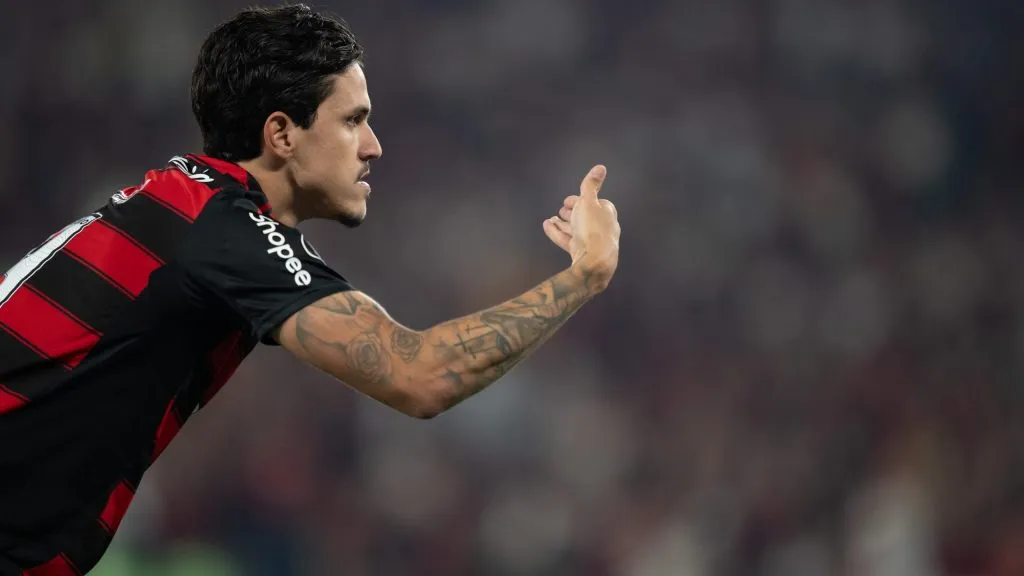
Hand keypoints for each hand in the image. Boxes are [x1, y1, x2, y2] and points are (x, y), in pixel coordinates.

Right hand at [543, 165, 619, 289]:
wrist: (594, 262)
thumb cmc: (593, 229)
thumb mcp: (589, 201)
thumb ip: (591, 185)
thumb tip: (601, 167)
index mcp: (607, 214)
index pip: (594, 203)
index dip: (580, 200)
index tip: (568, 200)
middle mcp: (602, 228)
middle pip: (585, 217)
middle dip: (573, 212)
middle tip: (562, 209)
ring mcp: (592, 242)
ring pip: (576, 229)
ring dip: (563, 223)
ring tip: (551, 218)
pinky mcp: (582, 253)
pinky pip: (568, 240)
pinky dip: (558, 232)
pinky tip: (547, 226)